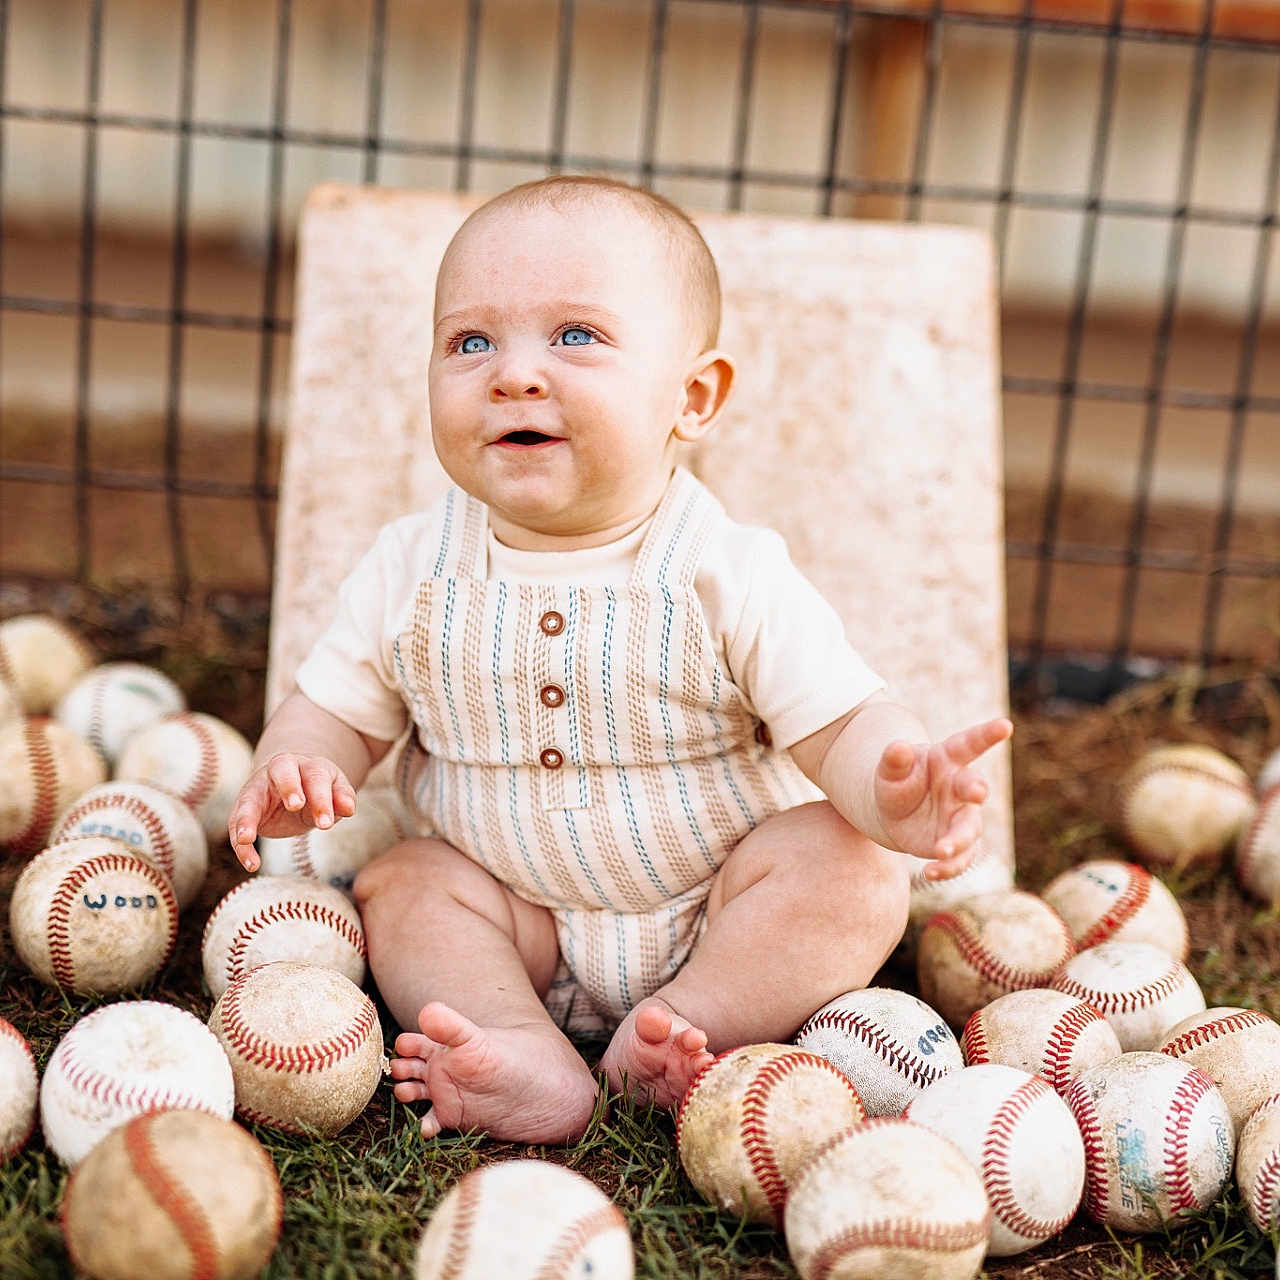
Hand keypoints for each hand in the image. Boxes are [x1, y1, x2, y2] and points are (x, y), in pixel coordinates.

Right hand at [227, 753, 356, 871]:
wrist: (293, 787)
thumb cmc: (317, 789)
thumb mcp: (333, 791)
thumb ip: (341, 797)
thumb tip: (349, 809)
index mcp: (307, 765)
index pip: (315, 776)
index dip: (321, 798)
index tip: (326, 823)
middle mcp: (280, 769)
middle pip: (282, 770)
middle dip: (289, 786)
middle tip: (296, 806)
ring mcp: (258, 787)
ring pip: (249, 799)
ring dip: (246, 819)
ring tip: (246, 838)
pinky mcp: (243, 808)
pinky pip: (237, 825)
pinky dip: (242, 846)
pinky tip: (251, 864)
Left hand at [873, 717, 1011, 878]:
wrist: (893, 811)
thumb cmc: (898, 781)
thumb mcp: (890, 770)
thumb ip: (894, 760)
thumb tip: (896, 747)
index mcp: (947, 759)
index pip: (969, 743)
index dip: (987, 734)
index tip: (1005, 725)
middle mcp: (960, 787)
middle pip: (974, 787)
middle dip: (976, 788)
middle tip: (977, 792)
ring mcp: (961, 816)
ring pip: (969, 828)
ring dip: (958, 840)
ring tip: (941, 850)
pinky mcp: (956, 843)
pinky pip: (960, 858)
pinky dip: (948, 867)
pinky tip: (930, 872)